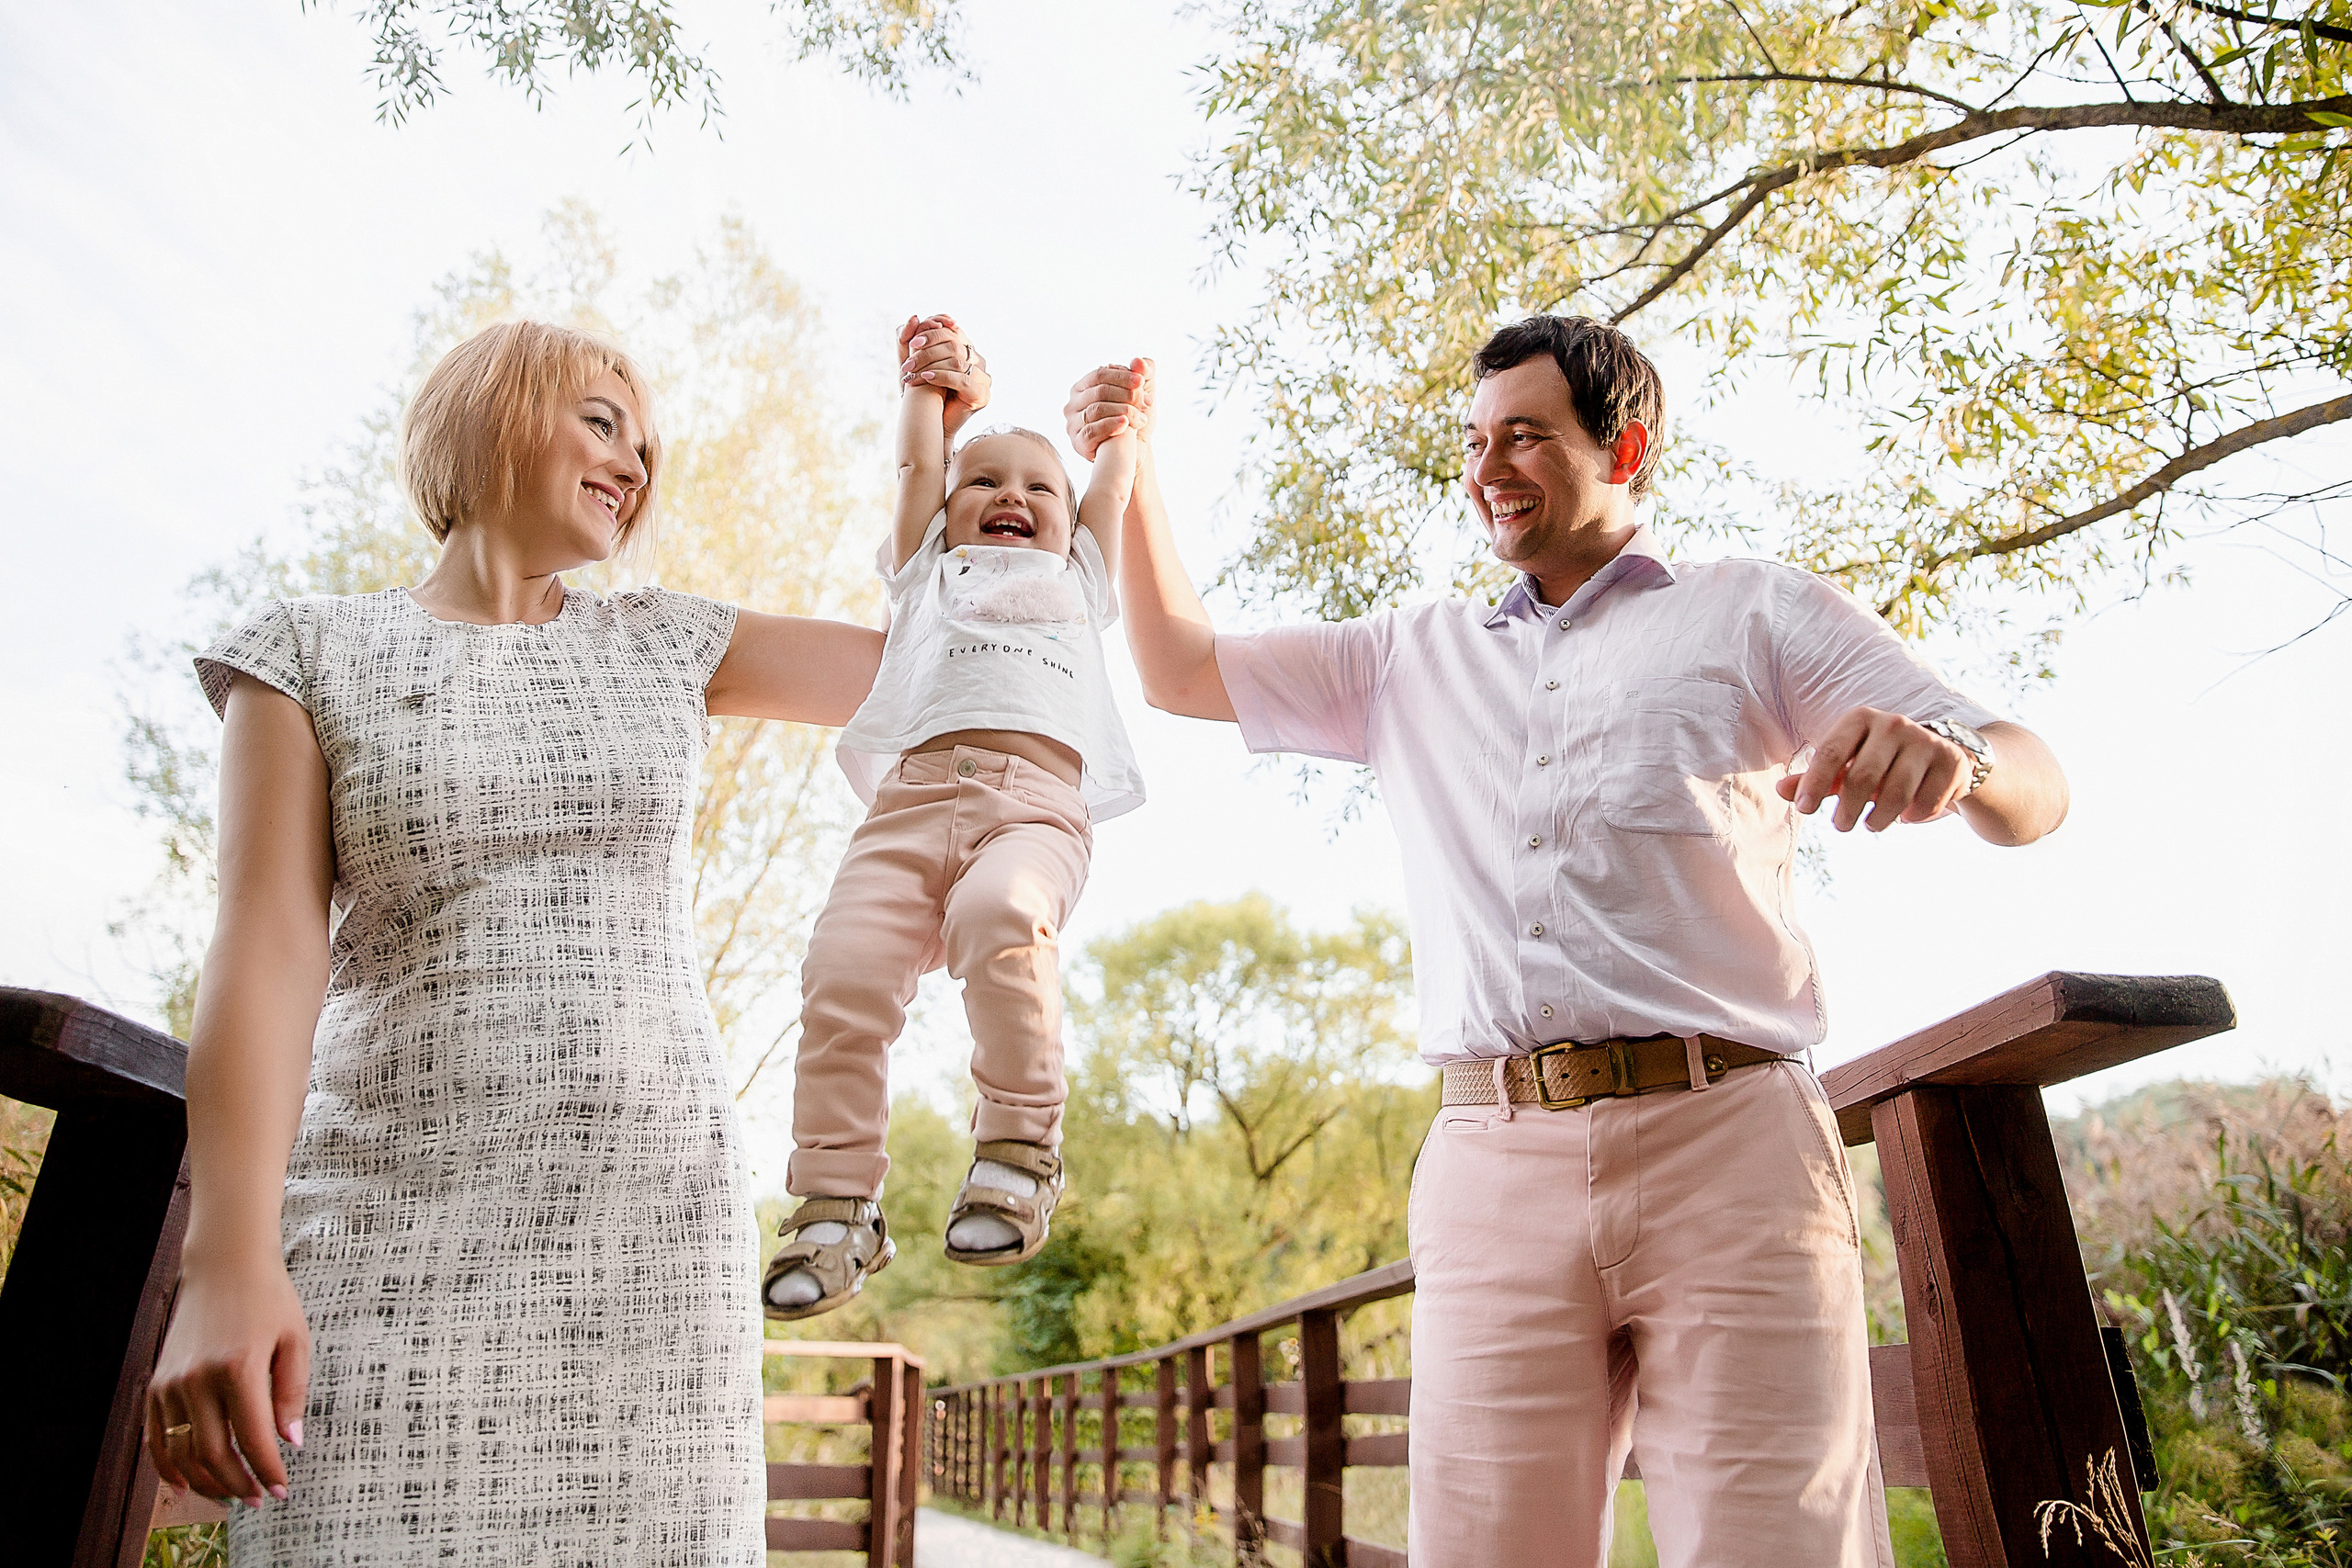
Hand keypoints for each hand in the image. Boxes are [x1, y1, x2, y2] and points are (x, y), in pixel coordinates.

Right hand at [146, 1258, 310, 1506]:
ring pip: (183, 1453)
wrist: (223, 1266)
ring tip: (232, 1495)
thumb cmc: (269, 1301)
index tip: (282, 1490)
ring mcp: (171, 1383)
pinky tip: (188, 1484)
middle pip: (214, 1453)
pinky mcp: (155, 1384)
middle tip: (259, 1500)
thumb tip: (291, 1442)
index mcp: (238, 1367)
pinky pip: (156, 1438)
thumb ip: (291, 1393)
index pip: (254, 1437)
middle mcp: (198, 1379)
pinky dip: (169, 1467)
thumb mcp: (296, 1340)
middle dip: (239, 1484)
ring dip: (207, 1483)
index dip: (268, 1470)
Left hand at [897, 313, 989, 438]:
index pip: (951, 330)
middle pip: (953, 344)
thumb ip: (908, 339)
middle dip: (927, 351)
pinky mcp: (982, 394)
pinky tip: (925, 378)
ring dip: (930, 364)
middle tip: (907, 363)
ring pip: (957, 360)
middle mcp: (978, 359)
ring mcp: (983, 377)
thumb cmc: (922, 392)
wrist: (930, 424)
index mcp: (965, 348)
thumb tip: (913, 317)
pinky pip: (962, 379)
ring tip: (910, 373)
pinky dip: (942, 376)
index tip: (912, 343)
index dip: (932, 333)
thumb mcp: (911, 362)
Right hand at [1064, 357, 1154, 458]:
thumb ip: (1145, 371)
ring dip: (1124, 411)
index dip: (1122, 377)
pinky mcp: (1078, 443)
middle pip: (1099, 392)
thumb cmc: (1135, 417)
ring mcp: (1073, 424)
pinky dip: (1110, 425)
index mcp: (1082, 387)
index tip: (1141, 381)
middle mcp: (1072, 404)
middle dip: (1126, 395)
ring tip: (1142, 418)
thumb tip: (1137, 362)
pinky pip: (1091, 431)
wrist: (1135, 450)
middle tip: (1146, 402)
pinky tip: (1125, 425)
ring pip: (1097, 410)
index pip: (1099, 375)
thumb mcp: (1143, 391)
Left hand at [1776, 706, 1973, 831]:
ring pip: (1897, 792)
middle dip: (1848, 808)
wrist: (1943, 757)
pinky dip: (1914, 816)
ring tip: (1872, 825)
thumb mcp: (1847, 766)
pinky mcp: (1951, 761)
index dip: (1813, 784)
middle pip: (1863, 776)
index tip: (1804, 811)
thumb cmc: (1881, 763)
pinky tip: (1907, 816)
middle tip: (1840, 826)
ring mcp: (1925, 740)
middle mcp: (1893, 724)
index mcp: (1860, 719)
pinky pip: (1927, 800)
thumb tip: (1780, 790)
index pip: (1830, 752)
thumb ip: (1815, 778)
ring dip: (1880, 818)